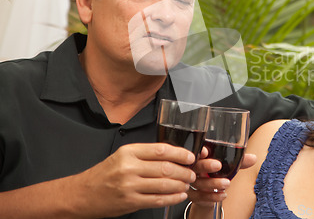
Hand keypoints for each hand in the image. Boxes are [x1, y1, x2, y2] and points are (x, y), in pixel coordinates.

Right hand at [70, 143, 195, 217]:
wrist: (83, 194)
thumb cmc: (105, 174)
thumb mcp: (123, 156)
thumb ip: (145, 155)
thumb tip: (172, 155)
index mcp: (129, 152)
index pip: (161, 150)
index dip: (180, 153)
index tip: (190, 157)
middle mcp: (129, 167)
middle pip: (165, 167)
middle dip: (184, 171)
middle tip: (192, 172)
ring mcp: (129, 186)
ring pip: (164, 184)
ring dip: (180, 185)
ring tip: (187, 184)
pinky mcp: (130, 202)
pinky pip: (157, 199)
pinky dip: (172, 198)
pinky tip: (179, 195)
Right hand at [187, 148, 256, 215]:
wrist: (208, 194)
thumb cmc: (217, 174)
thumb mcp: (228, 166)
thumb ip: (239, 162)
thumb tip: (254, 158)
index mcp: (200, 157)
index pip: (196, 152)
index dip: (200, 151)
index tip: (205, 151)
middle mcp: (193, 169)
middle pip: (195, 166)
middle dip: (206, 165)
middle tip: (218, 165)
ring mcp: (192, 182)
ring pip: (198, 182)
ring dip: (213, 183)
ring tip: (226, 184)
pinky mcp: (193, 195)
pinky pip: (199, 196)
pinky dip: (212, 196)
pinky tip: (222, 195)